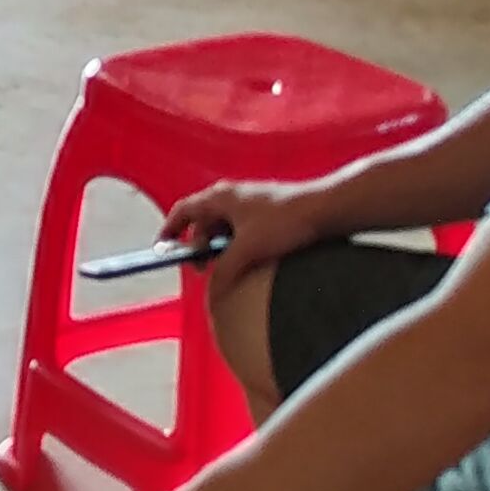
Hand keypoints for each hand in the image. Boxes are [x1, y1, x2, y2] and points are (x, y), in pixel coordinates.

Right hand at [159, 177, 324, 279]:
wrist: (326, 209)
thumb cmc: (286, 221)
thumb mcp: (248, 251)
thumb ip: (224, 272)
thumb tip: (211, 294)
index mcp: (220, 197)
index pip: (183, 211)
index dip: (170, 230)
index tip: (163, 248)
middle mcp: (232, 195)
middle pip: (203, 221)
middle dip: (199, 245)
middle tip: (202, 268)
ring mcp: (251, 202)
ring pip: (224, 227)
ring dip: (221, 247)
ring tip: (228, 267)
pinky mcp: (268, 211)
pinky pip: (242, 228)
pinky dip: (238, 244)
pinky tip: (250, 261)